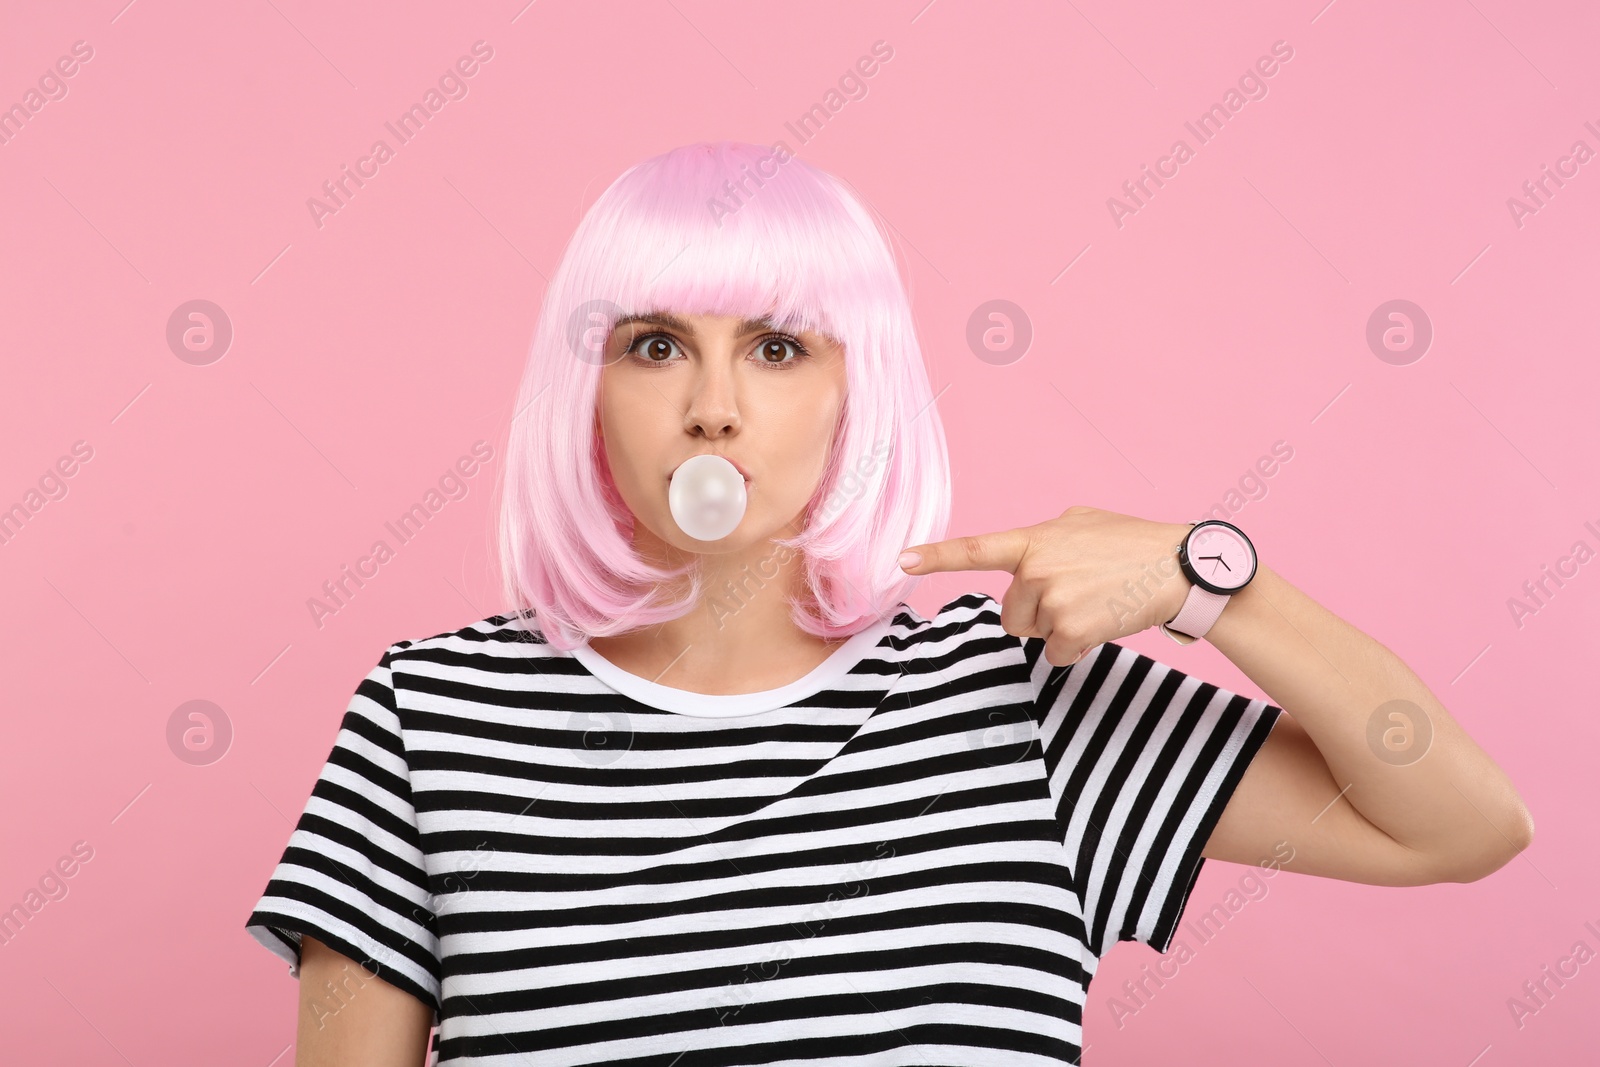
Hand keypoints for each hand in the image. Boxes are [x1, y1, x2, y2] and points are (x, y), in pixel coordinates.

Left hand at [898, 505, 1194, 666]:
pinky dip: (1077, 648)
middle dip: (1038, 612)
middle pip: (1011, 614)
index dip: (936, 556)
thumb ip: (1042, 538)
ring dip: (1060, 629)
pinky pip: (1056, 654)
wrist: (1178, 568)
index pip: (976, 549)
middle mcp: (1036, 569)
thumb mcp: (1080, 523)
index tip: (902, 560)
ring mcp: (1052, 600)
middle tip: (1080, 593)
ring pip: (1033, 634)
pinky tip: (1103, 623)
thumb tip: (1025, 555)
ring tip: (1095, 603)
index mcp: (1034, 541)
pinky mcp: (1071, 630)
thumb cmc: (1131, 544)